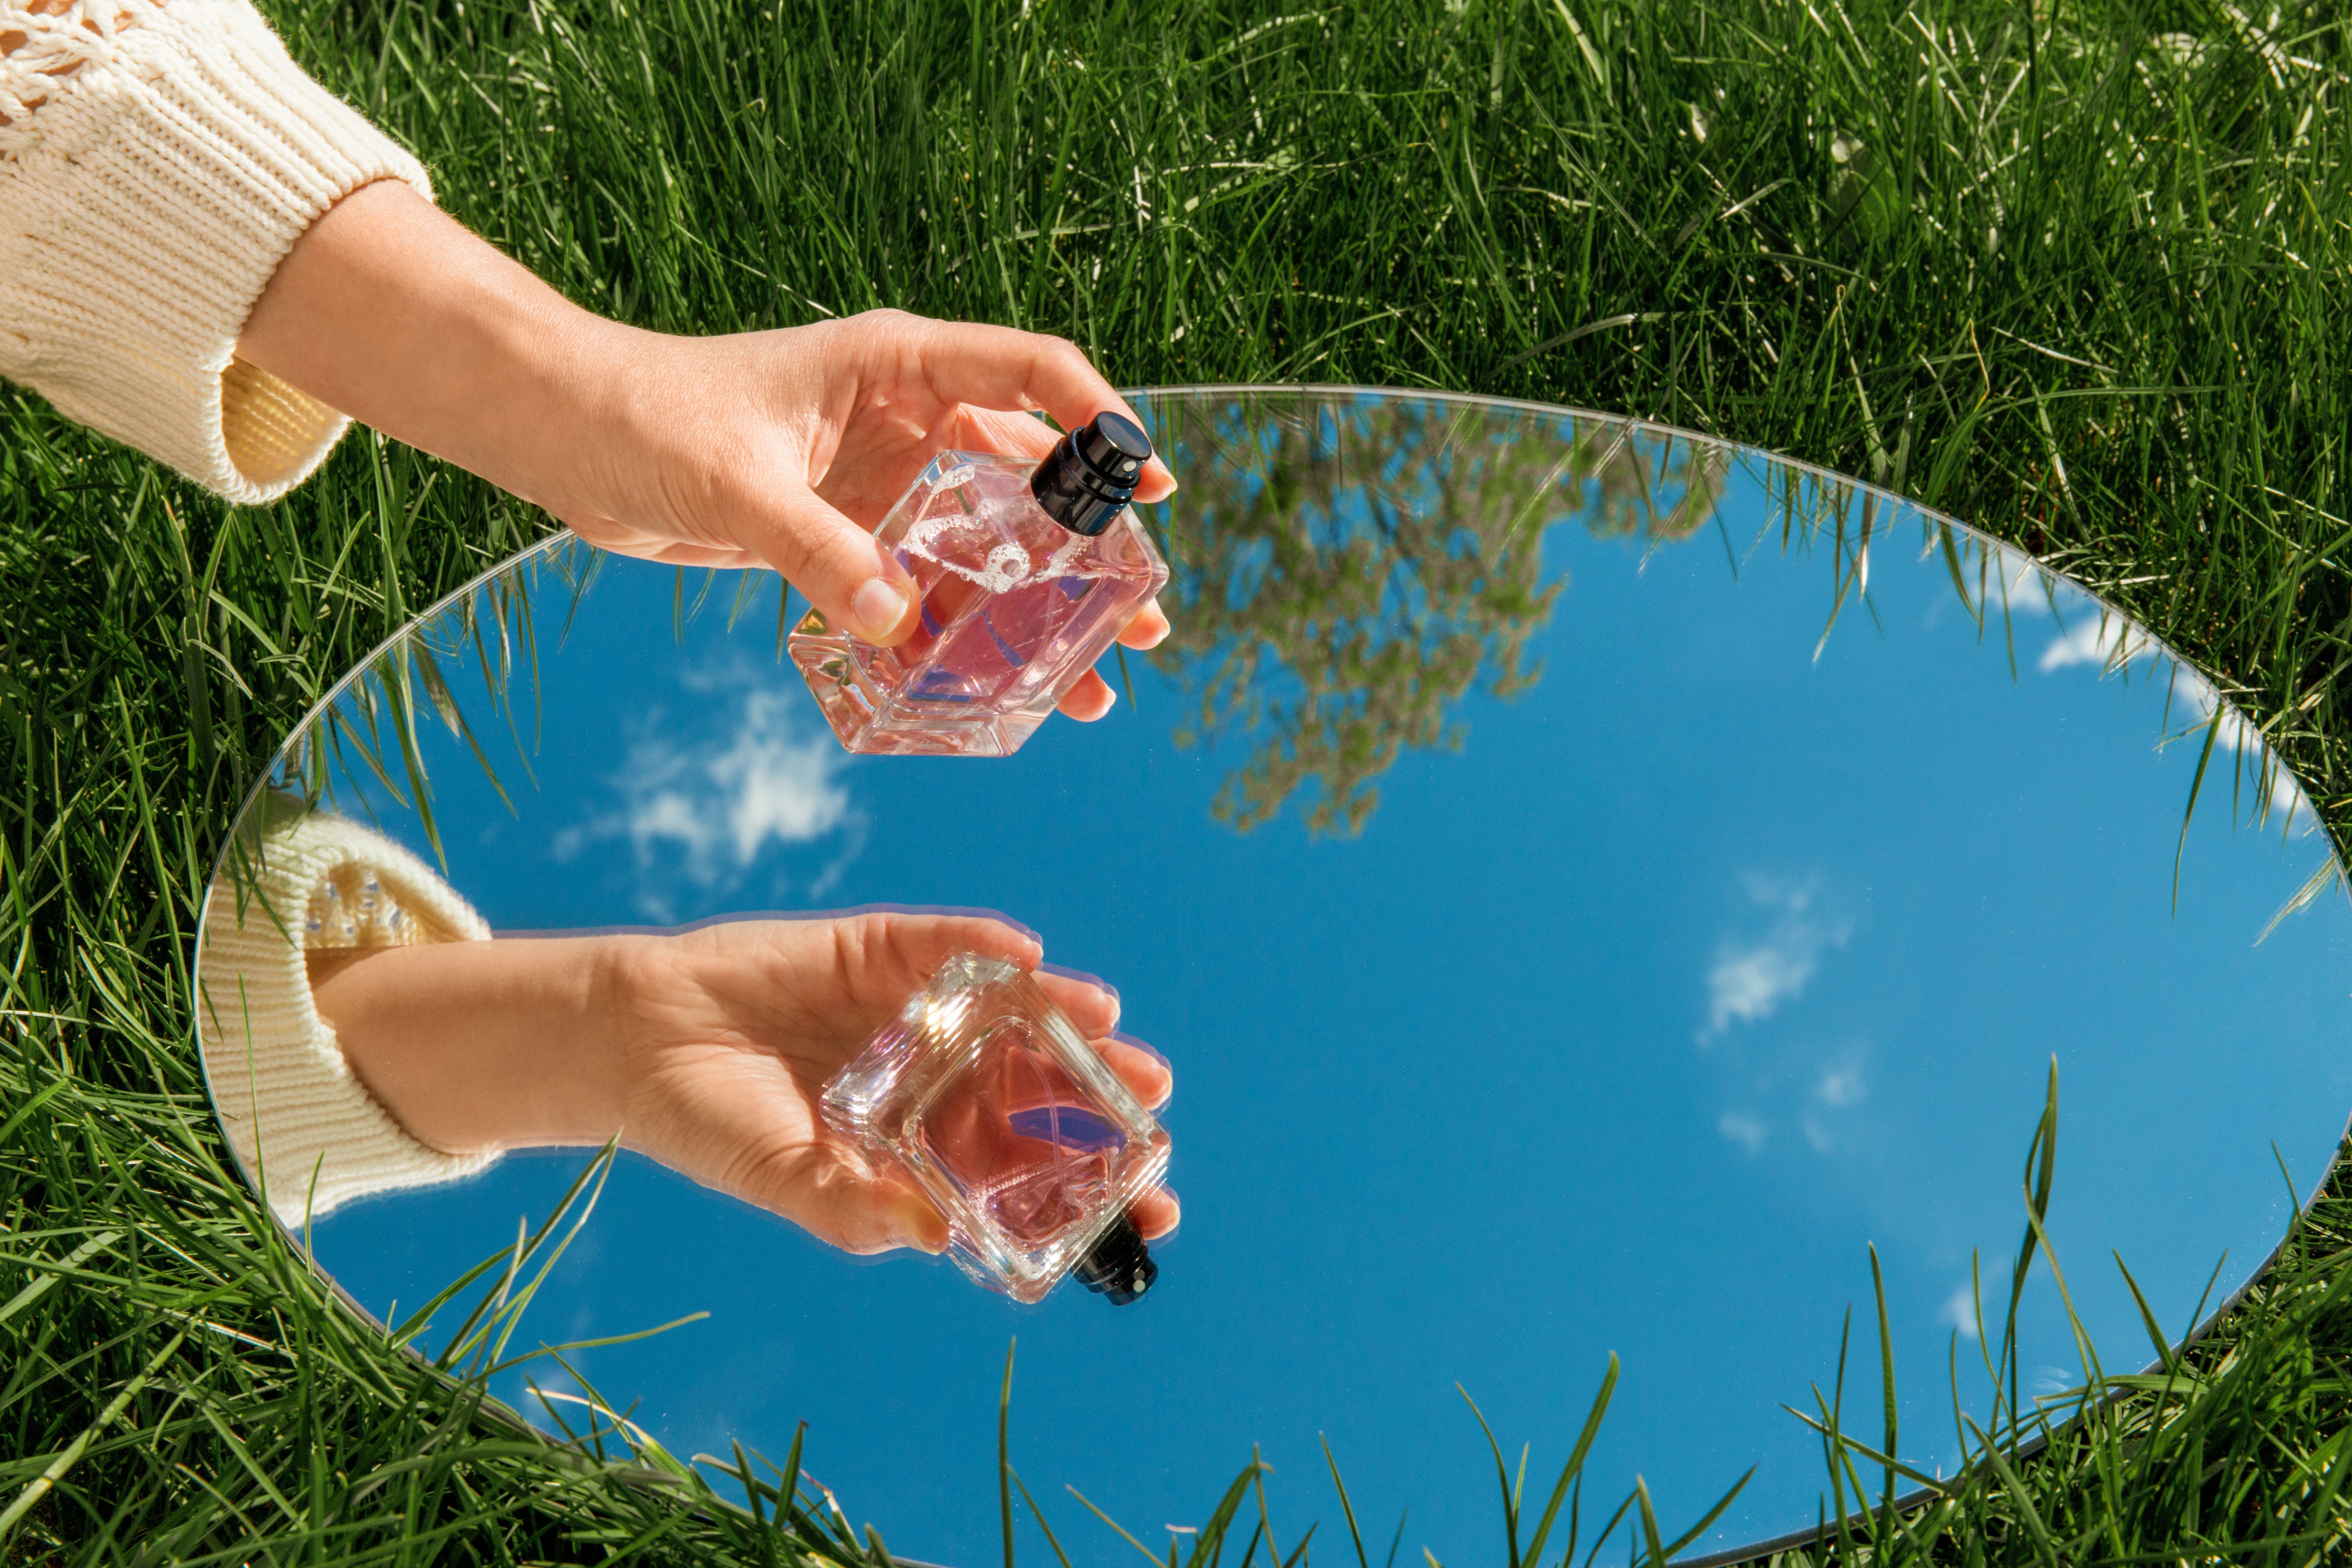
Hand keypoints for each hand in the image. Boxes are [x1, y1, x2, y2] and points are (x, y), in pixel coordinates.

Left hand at [238, 180, 1173, 722]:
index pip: (1028, 371)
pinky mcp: (847, 532)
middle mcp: (902, 417)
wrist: (568, 435)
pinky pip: (924, 586)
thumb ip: (818, 549)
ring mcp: (881, 479)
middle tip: (1143, 612)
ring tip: (1096, 678)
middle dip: (1091, 546)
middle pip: (1029, 474)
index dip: (1099, 420)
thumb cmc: (644, 420)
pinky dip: (959, 634)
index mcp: (893, 366)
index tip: (1149, 481)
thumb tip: (900, 619)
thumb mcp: (735, 482)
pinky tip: (994, 690)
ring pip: (986, 543)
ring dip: (1039, 609)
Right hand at [605, 912, 1177, 1253]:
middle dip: (1099, 1096)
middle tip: (1154, 1100)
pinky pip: (948, 946)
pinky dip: (988, 948)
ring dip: (1063, 1019)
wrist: (637, 1040)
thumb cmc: (712, 1123)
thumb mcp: (785, 1180)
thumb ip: (856, 1210)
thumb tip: (936, 1235)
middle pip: (1037, 1087)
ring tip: (1111, 1025)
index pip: (1025, 1171)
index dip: (1091, 1187)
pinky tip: (1029, 958)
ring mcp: (911, 1011)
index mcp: (921, 1145)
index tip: (1157, 1207)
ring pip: (1011, 1014)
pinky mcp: (880, 950)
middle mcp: (932, 1077)